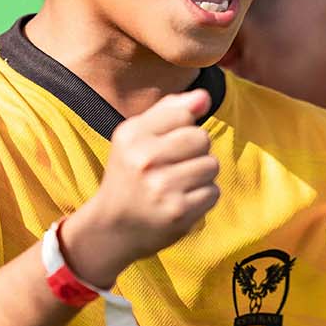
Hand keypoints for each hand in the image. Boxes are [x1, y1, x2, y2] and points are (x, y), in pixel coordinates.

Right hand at [60, 89, 218, 286]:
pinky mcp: (178, 211)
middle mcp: (144, 158)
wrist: (112, 228)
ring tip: (178, 186)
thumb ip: (170, 110)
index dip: (182, 129)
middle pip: (202, 138)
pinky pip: (213, 192)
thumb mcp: (136, 137)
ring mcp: (162, 186)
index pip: (184, 114)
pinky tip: (182, 202)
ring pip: (211, 165)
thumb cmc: (129, 176)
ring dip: (201, 176)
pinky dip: (202, 198)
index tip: (165, 146)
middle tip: (174, 168)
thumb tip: (204, 96)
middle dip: (195, 152)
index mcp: (132, 134)